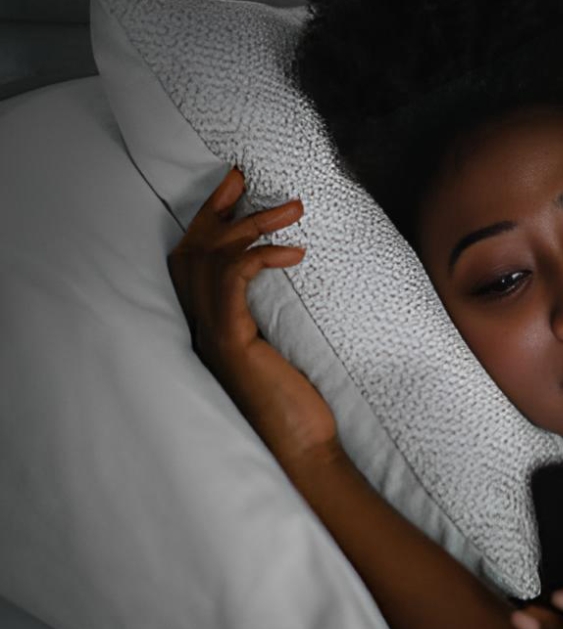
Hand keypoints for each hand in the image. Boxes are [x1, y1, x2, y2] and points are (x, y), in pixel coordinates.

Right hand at [168, 167, 338, 468]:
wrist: (303, 452)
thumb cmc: (300, 408)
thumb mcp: (283, 352)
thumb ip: (274, 319)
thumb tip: (298, 279)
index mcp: (211, 328)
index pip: (195, 263)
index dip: (209, 220)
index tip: (234, 186)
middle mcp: (202, 328)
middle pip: (193, 251)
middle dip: (218, 208)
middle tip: (246, 176)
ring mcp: (213, 336)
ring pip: (214, 259)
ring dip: (254, 225)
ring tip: (294, 208)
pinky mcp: (233, 344)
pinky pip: (233, 284)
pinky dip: (259, 258)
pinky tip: (293, 253)